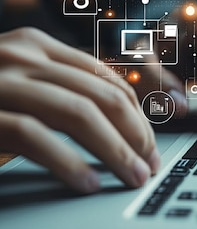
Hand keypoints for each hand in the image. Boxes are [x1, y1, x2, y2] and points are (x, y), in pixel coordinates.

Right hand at [0, 27, 159, 192]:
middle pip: (100, 94)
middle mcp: (24, 55)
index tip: (149, 145)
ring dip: (115, 150)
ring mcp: (3, 81)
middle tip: (149, 165)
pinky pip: (33, 136)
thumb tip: (108, 125)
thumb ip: (54, 88)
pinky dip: (67, 162)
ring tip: (132, 177)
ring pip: (78, 112)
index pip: (103, 77)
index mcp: (36, 46)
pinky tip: (87, 182)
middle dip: (136, 133)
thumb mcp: (14, 79)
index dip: (135, 113)